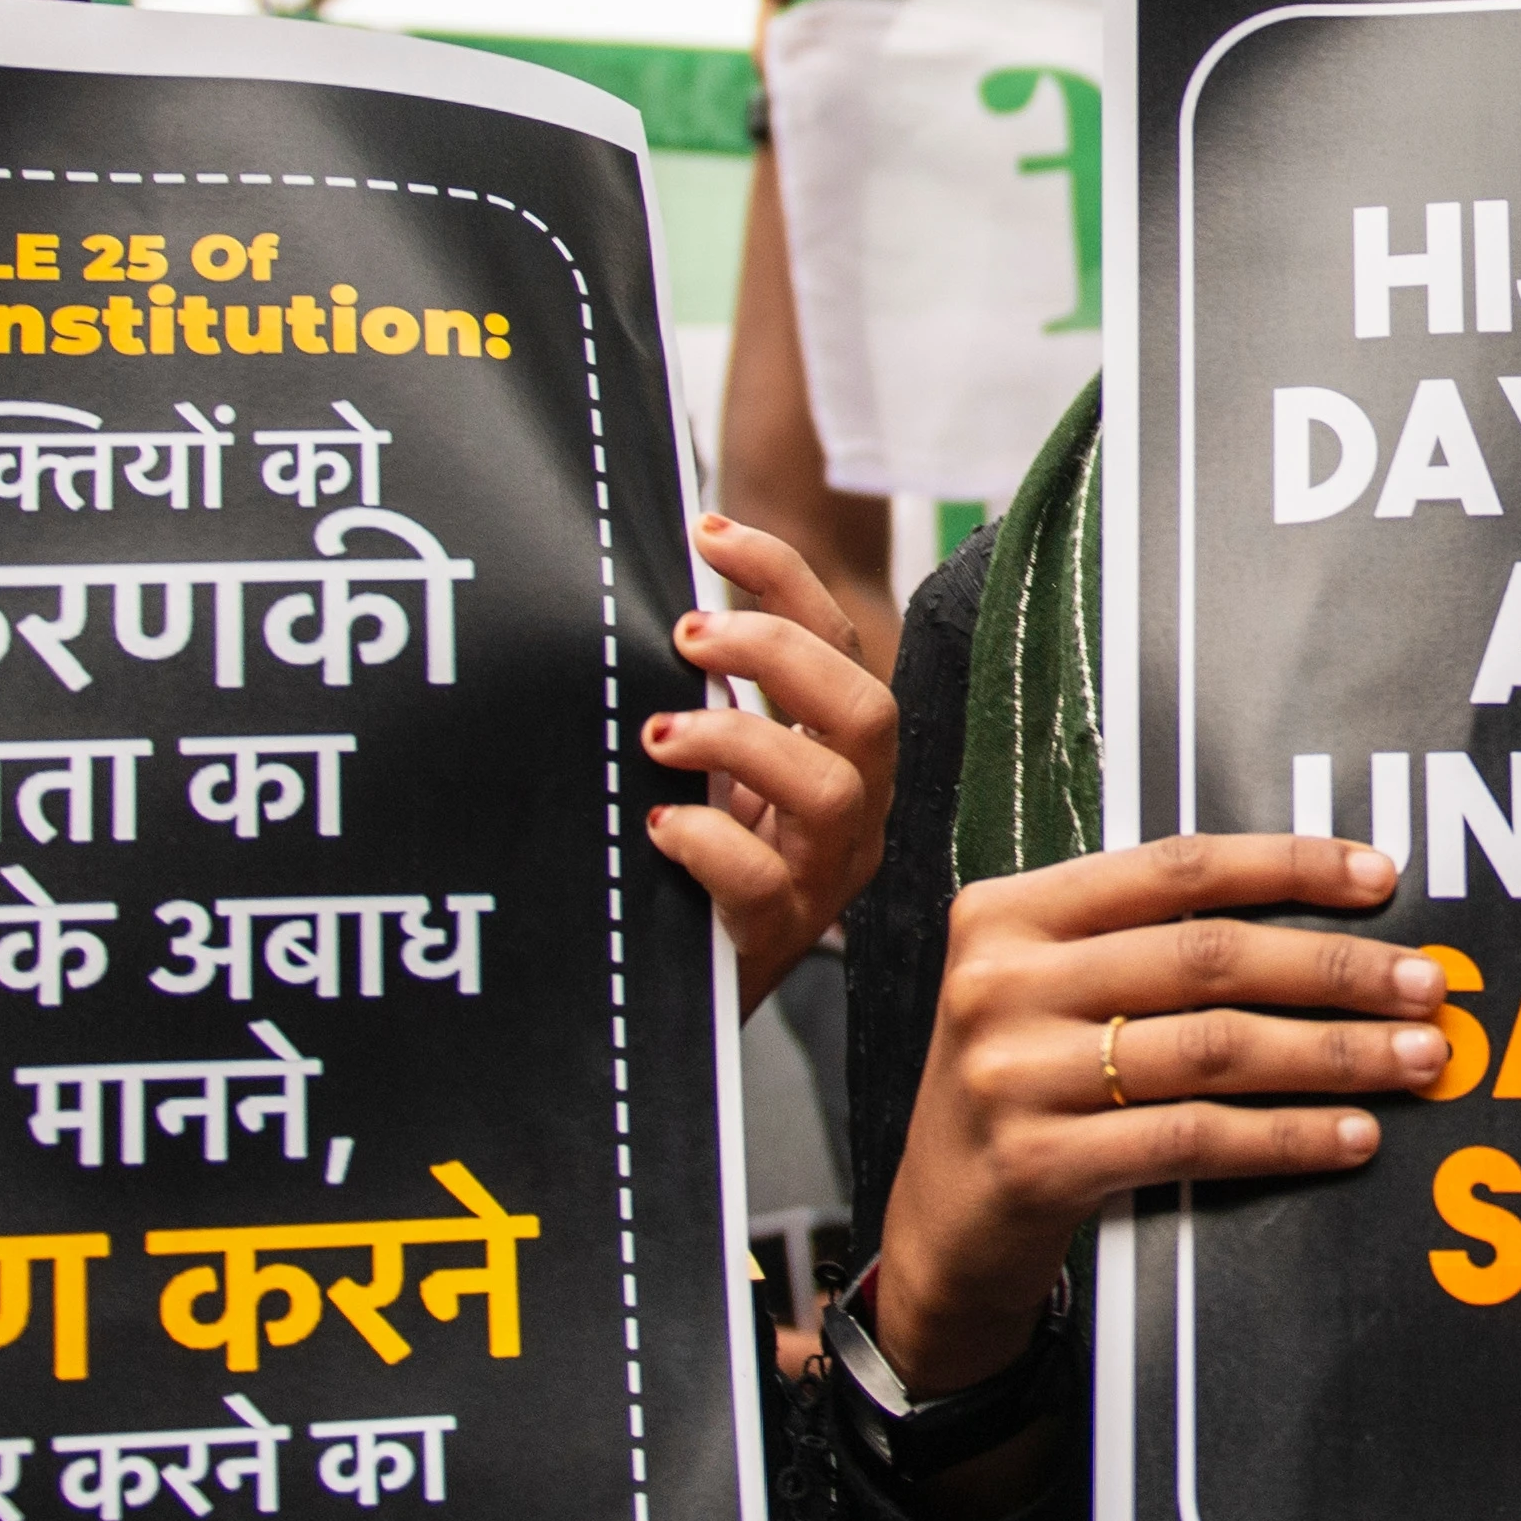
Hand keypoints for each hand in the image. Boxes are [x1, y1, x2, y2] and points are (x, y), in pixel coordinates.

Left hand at [643, 512, 896, 1008]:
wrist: (686, 989)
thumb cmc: (696, 861)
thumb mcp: (711, 768)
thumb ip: (704, 700)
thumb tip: (653, 608)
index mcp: (840, 752)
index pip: (838, 643)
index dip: (782, 577)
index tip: (707, 532)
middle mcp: (854, 809)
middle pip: (867, 710)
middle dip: (777, 655)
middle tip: (686, 636)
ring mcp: (826, 875)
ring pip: (833, 792)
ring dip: (741, 742)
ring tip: (661, 737)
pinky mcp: (781, 933)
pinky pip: (765, 882)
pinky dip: (708, 840)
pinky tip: (658, 825)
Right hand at [858, 833, 1422, 1416]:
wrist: (942, 1227)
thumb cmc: (1027, 1090)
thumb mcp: (1051, 991)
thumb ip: (1144, 944)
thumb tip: (1319, 918)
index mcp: (1009, 913)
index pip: (1174, 869)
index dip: (1287, 866)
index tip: (1381, 877)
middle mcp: (1000, 981)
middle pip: (1207, 957)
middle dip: (1337, 970)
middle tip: (1427, 985)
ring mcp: (1014, 1074)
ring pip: (1214, 1048)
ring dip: (1335, 1053)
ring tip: (1415, 1058)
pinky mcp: (1038, 1161)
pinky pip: (1197, 1137)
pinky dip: (1288, 1134)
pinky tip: (1354, 1135)